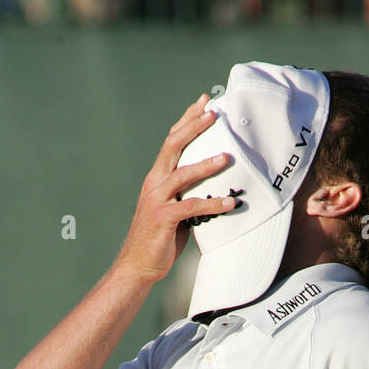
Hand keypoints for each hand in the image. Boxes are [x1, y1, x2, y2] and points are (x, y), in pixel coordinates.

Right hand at [115, 93, 236, 283]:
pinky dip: (212, 204)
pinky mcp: (163, 219)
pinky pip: (192, 207)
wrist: (137, 266)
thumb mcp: (174, 211)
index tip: (203, 103)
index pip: (171, 142)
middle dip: (193, 127)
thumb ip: (188, 196)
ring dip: (206, 164)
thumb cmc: (158, 239)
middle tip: (213, 114)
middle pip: (173, 146)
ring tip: (226, 158)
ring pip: (182, 174)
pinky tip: (230, 203)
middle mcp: (154, 183)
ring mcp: (157, 200)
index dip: (186, 121)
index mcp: (156, 178)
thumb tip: (215, 190)